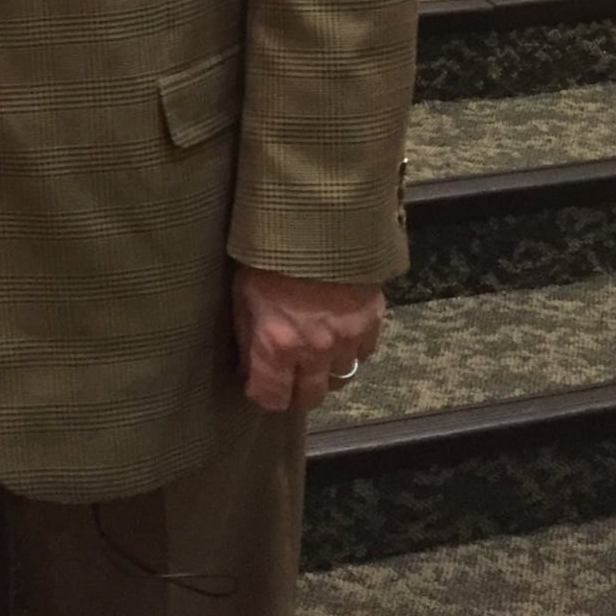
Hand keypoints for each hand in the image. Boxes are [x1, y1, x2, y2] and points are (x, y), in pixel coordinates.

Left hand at [232, 266, 384, 412]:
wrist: (319, 218)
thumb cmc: (270, 252)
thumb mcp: (243, 292)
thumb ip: (247, 335)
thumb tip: (247, 367)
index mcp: (277, 343)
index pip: (273, 397)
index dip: (264, 396)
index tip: (259, 385)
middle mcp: (315, 350)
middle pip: (311, 397)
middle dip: (297, 392)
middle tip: (288, 375)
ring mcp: (347, 339)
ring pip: (341, 378)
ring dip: (326, 371)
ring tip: (316, 354)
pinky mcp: (372, 322)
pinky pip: (364, 353)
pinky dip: (352, 349)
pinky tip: (340, 333)